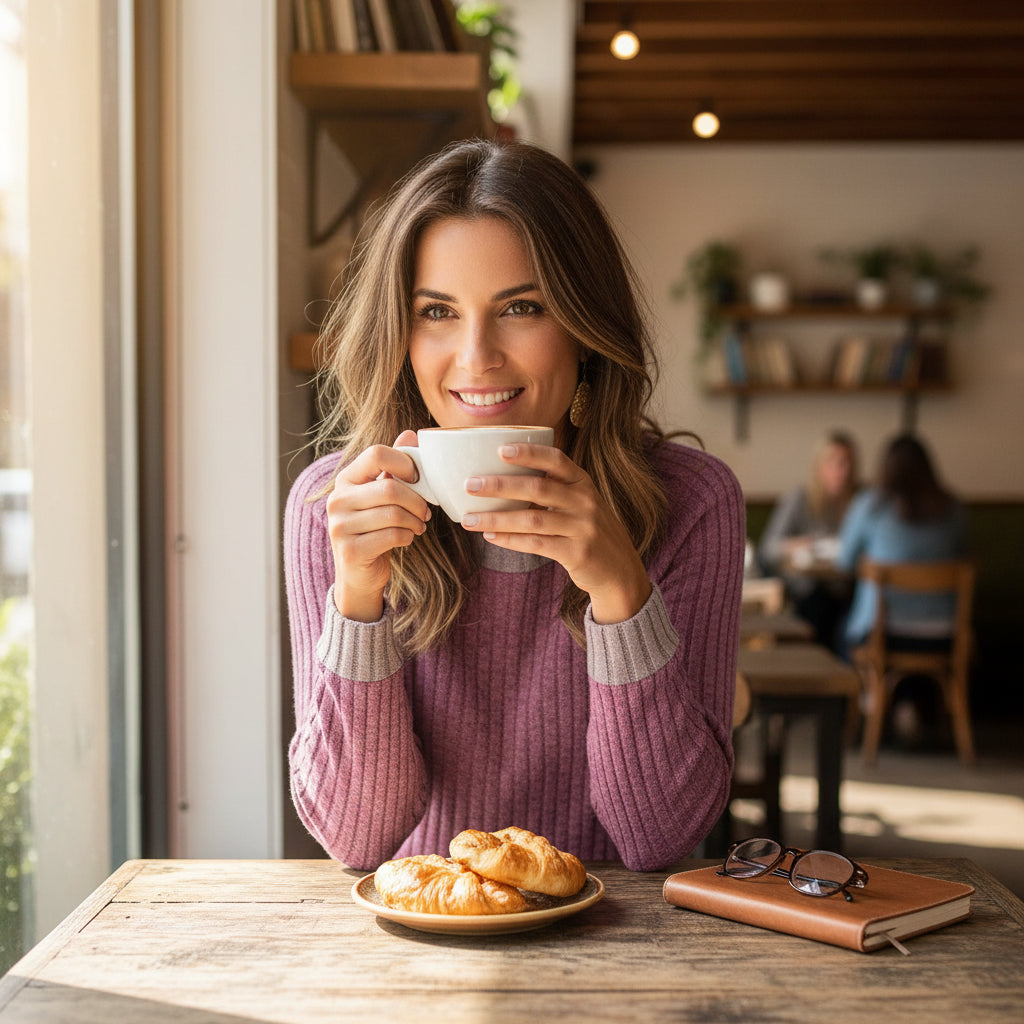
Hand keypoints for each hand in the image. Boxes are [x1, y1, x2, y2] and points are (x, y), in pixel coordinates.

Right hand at [326, 430, 430, 621]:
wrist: (359, 574)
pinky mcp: (350, 550)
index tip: (418, 479)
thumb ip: (395, 466)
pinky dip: (407, 537)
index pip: (376, 453)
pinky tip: (407, 538)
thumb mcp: (383, 496)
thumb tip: (411, 433)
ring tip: (418, 526)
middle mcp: (337, 500)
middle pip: (390, 488)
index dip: (405, 463)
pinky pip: (392, 536)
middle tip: (426, 512)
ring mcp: (339, 526)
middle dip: (417, 501)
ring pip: (393, 513)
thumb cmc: (375, 529)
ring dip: (415, 521)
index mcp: (346, 479)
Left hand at [459, 443, 651, 623]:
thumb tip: (501, 480)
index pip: (556, 460)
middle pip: (538, 488)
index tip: (501, 449)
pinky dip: (510, 540)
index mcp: (584, 483)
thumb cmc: (589, 532)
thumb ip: (553, 490)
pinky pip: (536, 544)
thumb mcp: (581, 504)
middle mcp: (586, 502)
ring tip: (469, 519)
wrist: (620, 571)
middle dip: (500, 485)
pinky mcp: (577, 553)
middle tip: (470, 485)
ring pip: (531, 519)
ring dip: (496, 518)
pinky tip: (491, 536)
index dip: (529, 453)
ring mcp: (583, 528)